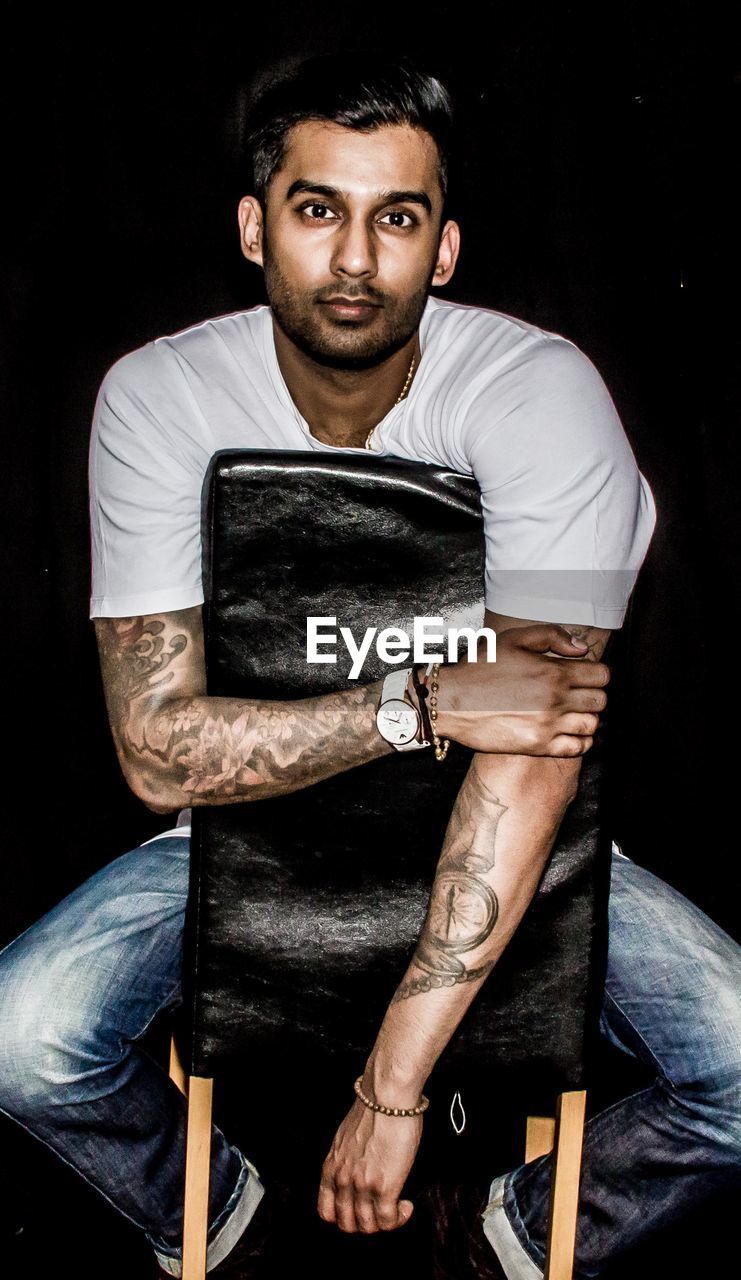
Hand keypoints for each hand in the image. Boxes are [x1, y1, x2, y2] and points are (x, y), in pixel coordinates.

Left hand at [317, 1098, 420, 1232]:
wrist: (387, 1097)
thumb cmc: (373, 1108)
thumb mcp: (347, 1137)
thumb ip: (347, 1159)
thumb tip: (359, 1169)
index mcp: (331, 1167)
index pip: (326, 1212)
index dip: (344, 1218)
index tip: (360, 1210)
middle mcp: (342, 1179)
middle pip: (347, 1224)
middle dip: (366, 1223)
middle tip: (381, 1211)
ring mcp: (362, 1185)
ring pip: (368, 1227)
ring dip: (384, 1223)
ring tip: (397, 1209)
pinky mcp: (384, 1187)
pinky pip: (388, 1220)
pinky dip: (399, 1218)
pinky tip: (406, 1206)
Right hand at [435, 623, 608, 755]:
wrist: (451, 701)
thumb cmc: (480, 667)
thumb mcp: (513, 639)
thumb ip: (552, 636)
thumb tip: (582, 649)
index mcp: (553, 672)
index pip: (602, 676)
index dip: (595, 673)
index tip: (582, 674)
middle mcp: (555, 701)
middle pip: (600, 701)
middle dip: (592, 694)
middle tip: (576, 692)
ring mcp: (548, 726)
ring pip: (592, 725)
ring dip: (587, 717)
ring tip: (571, 712)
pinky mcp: (538, 746)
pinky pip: (578, 748)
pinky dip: (580, 740)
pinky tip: (567, 731)